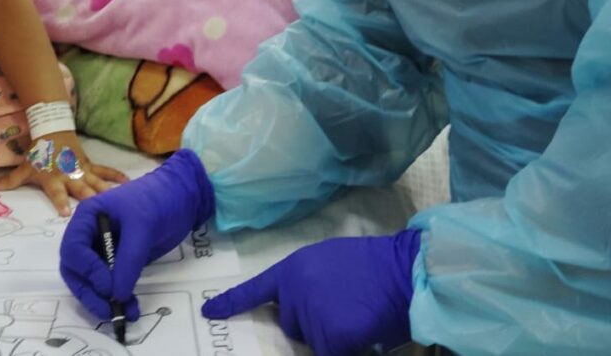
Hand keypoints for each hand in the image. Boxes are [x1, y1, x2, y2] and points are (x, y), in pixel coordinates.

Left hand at [0, 131, 127, 215]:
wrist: (53, 129)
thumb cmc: (39, 152)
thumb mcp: (24, 166)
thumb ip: (10, 180)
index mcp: (53, 179)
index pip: (56, 193)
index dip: (61, 202)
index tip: (67, 212)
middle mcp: (69, 176)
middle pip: (81, 188)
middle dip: (90, 198)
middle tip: (99, 209)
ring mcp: (81, 170)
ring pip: (96, 182)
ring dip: (106, 191)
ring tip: (119, 200)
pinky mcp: (90, 165)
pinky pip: (105, 170)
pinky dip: (116, 175)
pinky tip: (127, 183)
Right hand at [60, 149, 214, 319]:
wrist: (183, 197)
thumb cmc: (158, 200)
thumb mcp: (142, 226)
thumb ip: (128, 260)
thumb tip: (116, 295)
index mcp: (88, 217)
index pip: (74, 249)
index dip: (86, 270)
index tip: (107, 286)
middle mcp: (90, 235)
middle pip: (77, 271)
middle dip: (90, 292)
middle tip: (108, 310)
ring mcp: (103, 249)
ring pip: (92, 282)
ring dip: (104, 300)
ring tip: (125, 312)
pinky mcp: (119, 261)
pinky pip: (111, 283)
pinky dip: (118, 297)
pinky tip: (131, 307)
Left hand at [202, 231, 420, 355]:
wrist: (402, 269)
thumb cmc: (373, 266)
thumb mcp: (330, 264)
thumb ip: (308, 284)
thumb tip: (297, 307)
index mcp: (294, 269)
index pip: (256, 289)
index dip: (231, 303)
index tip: (209, 312)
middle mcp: (294, 291)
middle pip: (290, 324)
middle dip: (310, 324)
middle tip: (342, 306)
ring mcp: (310, 314)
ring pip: (311, 341)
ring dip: (330, 337)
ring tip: (355, 314)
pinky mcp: (329, 337)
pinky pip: (329, 353)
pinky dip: (345, 349)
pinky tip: (361, 332)